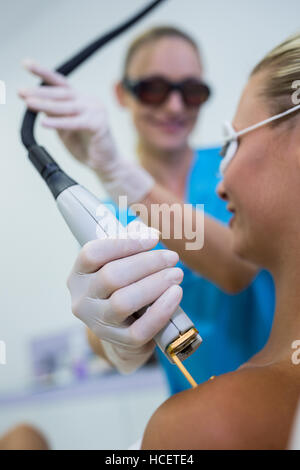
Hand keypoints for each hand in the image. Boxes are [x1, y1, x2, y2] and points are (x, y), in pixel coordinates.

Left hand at [19, 60, 153, 203]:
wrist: (105, 163)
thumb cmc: (87, 146)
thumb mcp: (64, 128)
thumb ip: (54, 115)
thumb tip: (36, 102)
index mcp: (81, 100)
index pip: (61, 83)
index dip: (43, 73)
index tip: (26, 64)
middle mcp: (89, 101)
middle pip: (62, 92)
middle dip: (40, 91)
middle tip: (21, 91)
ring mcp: (96, 111)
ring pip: (66, 106)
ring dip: (45, 104)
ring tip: (29, 103)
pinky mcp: (99, 124)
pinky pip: (74, 123)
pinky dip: (58, 123)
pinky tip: (44, 122)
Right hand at [67, 222, 182, 372]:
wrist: (123, 330)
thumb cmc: (123, 287)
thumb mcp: (119, 264)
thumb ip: (129, 245)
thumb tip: (147, 231)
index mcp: (79, 274)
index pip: (93, 253)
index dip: (125, 243)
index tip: (154, 238)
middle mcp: (82, 299)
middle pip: (111, 276)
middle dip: (147, 263)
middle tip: (172, 258)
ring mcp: (97, 323)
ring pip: (123, 303)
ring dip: (155, 285)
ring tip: (176, 274)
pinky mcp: (117, 341)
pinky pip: (139, 330)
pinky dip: (161, 311)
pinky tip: (176, 294)